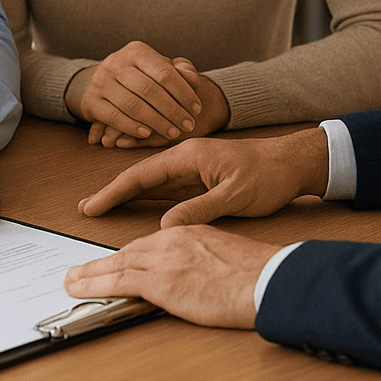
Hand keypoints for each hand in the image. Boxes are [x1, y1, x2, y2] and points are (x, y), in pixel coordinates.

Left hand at [63, 225, 278, 328]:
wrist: (268, 280)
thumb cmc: (258, 273)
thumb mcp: (224, 255)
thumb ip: (202, 259)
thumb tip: (194, 275)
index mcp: (189, 231)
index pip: (149, 242)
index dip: (126, 255)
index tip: (111, 263)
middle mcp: (173, 239)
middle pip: (128, 250)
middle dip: (101, 262)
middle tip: (78, 271)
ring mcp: (166, 258)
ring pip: (118, 263)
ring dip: (90, 273)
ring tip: (71, 280)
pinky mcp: (163, 280)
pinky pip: (120, 281)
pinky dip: (96, 283)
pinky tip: (80, 287)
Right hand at [78, 129, 328, 227]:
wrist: (294, 164)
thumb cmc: (269, 175)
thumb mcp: (234, 196)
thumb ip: (199, 209)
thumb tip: (165, 225)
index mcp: (190, 155)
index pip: (143, 173)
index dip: (114, 191)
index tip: (92, 206)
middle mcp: (187, 158)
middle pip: (141, 176)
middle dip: (113, 192)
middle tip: (86, 208)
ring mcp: (193, 169)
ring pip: (153, 183)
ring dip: (128, 195)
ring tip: (102, 208)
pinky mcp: (202, 179)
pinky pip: (168, 189)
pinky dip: (148, 198)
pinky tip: (137, 208)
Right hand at [87, 63, 230, 147]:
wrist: (103, 82)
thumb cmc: (141, 75)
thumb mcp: (160, 68)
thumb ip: (180, 71)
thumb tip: (193, 78)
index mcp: (136, 51)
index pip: (164, 73)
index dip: (184, 93)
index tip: (197, 110)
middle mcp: (116, 62)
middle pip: (149, 90)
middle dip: (172, 110)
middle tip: (188, 125)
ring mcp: (101, 81)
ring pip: (132, 104)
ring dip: (156, 121)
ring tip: (173, 133)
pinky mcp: (90, 101)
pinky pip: (113, 117)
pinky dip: (131, 127)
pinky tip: (147, 134)